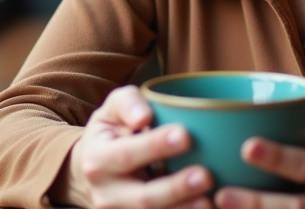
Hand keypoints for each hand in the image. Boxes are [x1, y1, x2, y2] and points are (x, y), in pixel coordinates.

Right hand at [50, 85, 214, 208]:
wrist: (94, 171)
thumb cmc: (111, 133)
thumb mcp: (112, 110)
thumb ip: (128, 104)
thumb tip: (144, 116)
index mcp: (97, 160)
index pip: (126, 154)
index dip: (155, 146)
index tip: (185, 135)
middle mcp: (106, 194)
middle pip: (143, 197)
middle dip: (175, 188)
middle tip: (206, 175)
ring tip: (209, 200)